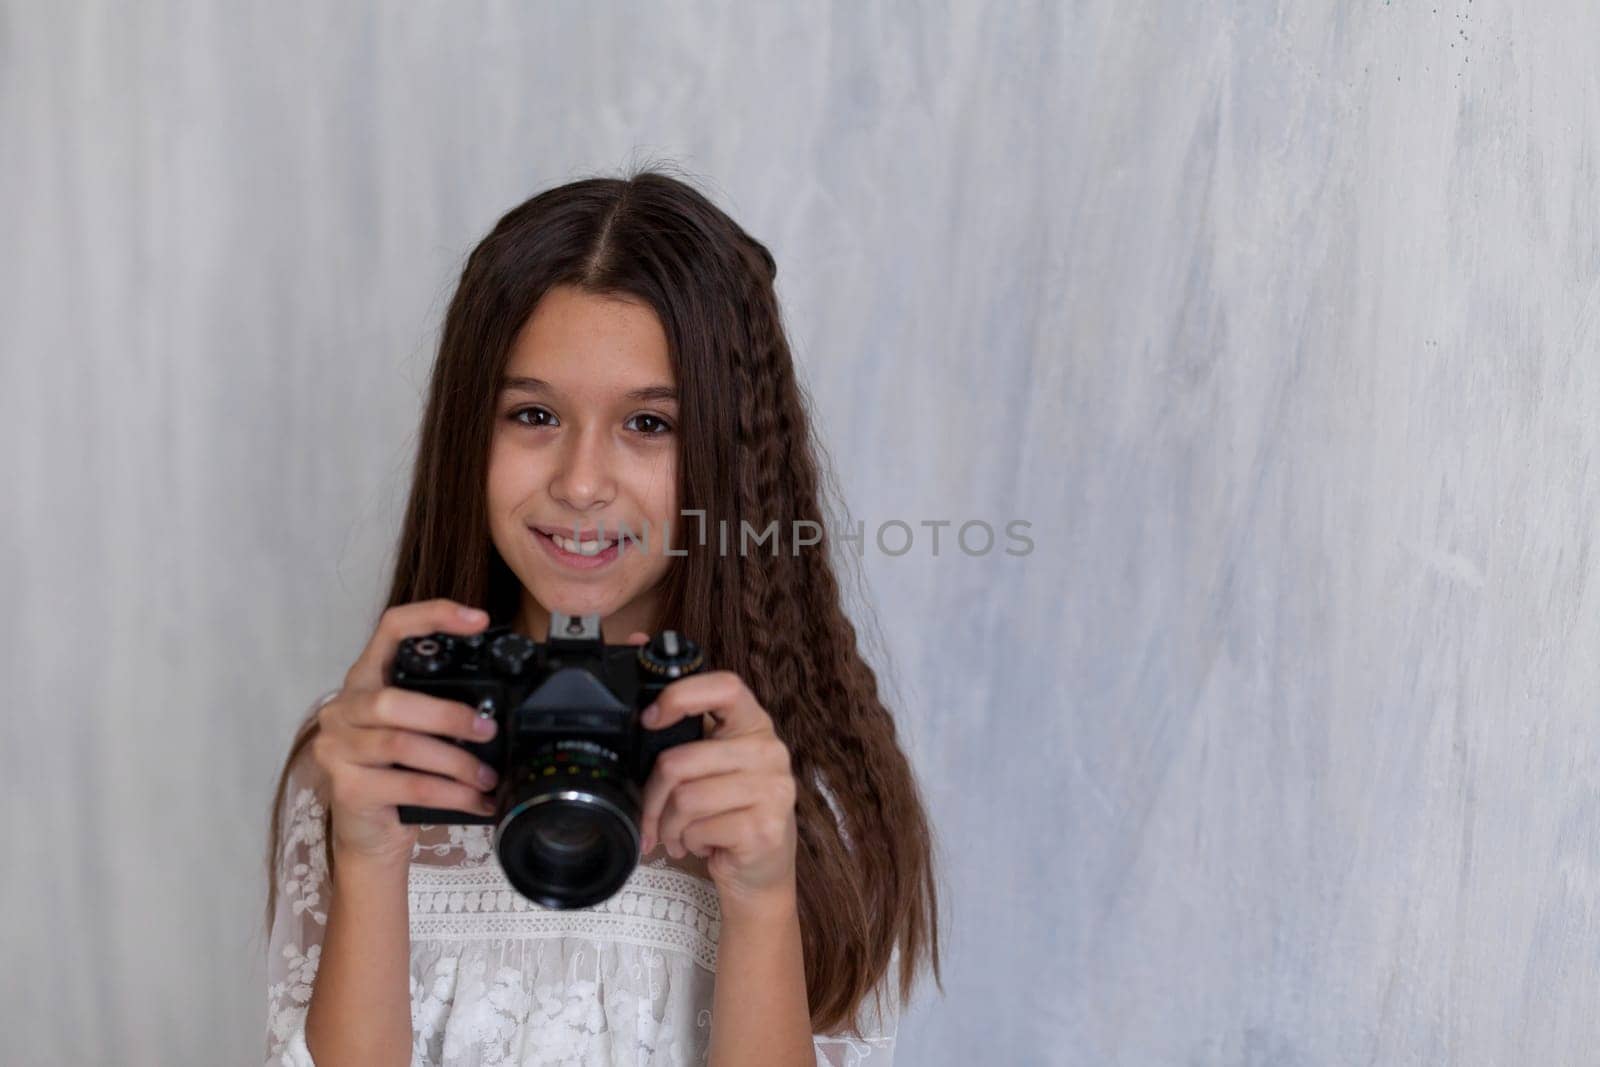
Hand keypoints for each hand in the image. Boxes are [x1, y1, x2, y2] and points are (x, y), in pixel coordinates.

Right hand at [309, 599, 502, 867]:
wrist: (369, 834)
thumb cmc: (398, 772)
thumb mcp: (416, 730)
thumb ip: (438, 705)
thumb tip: (500, 705)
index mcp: (365, 681)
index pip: (391, 629)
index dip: (432, 616)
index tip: (479, 620)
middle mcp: (343, 709)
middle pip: (393, 699)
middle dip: (449, 715)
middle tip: (488, 730)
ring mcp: (337, 749)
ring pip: (402, 745)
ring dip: (456, 761)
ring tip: (489, 776)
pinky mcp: (347, 789)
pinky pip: (409, 785)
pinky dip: (451, 793)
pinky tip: (477, 800)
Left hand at [625, 637, 798, 908]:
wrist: (761, 874)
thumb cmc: (728, 811)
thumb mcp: (708, 761)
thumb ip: (680, 715)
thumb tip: (637, 639)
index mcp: (753, 725)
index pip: (724, 687)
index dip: (680, 696)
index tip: (650, 719)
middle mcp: (770, 751)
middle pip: (680, 760)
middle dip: (652, 797)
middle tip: (651, 816)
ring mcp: (773, 790)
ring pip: (684, 799)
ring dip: (668, 826)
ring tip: (677, 834)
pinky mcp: (764, 828)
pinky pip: (697, 829)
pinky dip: (686, 843)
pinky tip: (699, 845)